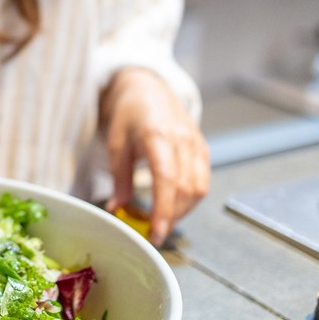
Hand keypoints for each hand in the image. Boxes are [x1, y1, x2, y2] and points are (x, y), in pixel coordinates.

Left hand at [99, 68, 209, 246]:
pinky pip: (203, 180)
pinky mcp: (202, 147)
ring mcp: (196, 143)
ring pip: (199, 188)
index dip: (164, 210)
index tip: (157, 233)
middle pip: (185, 189)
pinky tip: (174, 205)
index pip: (166, 179)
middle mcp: (182, 139)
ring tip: (162, 220)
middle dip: (172, 216)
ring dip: (182, 210)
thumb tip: (116, 208)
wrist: (148, 87)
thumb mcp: (115, 143)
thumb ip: (119, 177)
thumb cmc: (128, 113)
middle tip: (153, 232)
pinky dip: (191, 198)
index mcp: (157, 135)